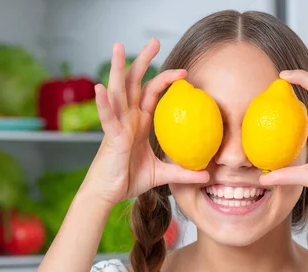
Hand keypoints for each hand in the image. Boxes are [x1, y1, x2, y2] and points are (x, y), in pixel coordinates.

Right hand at [80, 39, 208, 206]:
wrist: (109, 194)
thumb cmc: (129, 180)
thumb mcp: (162, 175)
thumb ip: (182, 172)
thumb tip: (207, 176)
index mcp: (137, 122)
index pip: (151, 93)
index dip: (164, 80)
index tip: (184, 73)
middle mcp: (126, 118)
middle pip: (133, 82)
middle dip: (143, 61)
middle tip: (154, 41)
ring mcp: (117, 125)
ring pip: (117, 91)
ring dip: (118, 69)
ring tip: (118, 47)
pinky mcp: (110, 137)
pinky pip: (106, 118)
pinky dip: (103, 103)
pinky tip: (101, 88)